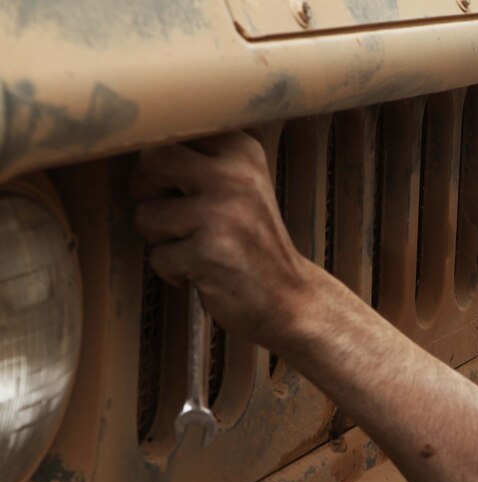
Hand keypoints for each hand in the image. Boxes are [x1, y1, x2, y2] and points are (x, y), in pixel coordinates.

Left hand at [130, 132, 316, 348]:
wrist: (290, 298)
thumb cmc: (252, 244)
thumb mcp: (241, 186)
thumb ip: (200, 160)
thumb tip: (130, 140)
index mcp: (242, 151)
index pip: (172, 130)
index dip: (160, 163)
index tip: (177, 186)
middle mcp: (235, 175)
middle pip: (152, 160)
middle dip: (147, 192)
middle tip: (172, 216)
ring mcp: (222, 213)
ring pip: (145, 214)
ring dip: (161, 240)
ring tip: (197, 248)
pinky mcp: (208, 252)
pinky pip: (158, 257)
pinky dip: (174, 272)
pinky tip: (204, 273)